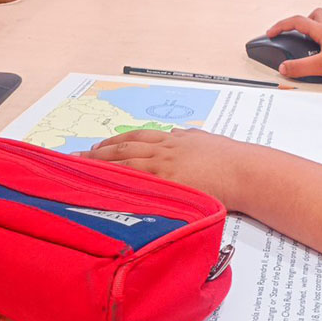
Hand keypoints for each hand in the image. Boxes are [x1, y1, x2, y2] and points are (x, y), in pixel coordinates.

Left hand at [74, 128, 248, 208]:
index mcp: (174, 140)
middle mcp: (165, 150)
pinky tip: (104, 186)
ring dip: (102, 166)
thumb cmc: (231, 157)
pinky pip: (139, 182)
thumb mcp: (206, 140)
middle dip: (99, 153)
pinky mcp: (170, 183)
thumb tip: (178, 134)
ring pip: (126, 164)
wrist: (244, 170)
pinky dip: (120, 182)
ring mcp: (166, 167)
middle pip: (125, 150)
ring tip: (82, 169)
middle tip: (78, 157)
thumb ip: (189, 138)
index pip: (137, 138)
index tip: (99, 145)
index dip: (116, 141)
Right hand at [265, 8, 321, 84]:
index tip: (271, 33)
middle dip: (300, 22)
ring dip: (312, 31)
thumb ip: (300, 66)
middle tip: (293, 33)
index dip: (281, 26)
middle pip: (314, 16)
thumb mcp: (321, 66)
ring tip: (306, 44)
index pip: (297, 21)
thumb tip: (284, 66)